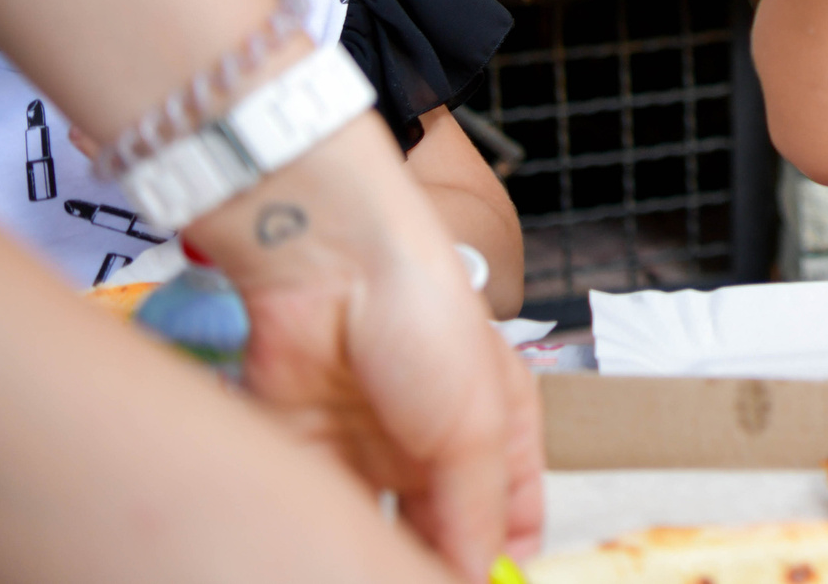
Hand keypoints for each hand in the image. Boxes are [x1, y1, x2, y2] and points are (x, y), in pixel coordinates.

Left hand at [191, 120, 545, 575]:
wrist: (332, 274)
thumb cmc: (428, 323)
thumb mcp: (477, 429)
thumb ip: (476, 514)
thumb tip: (475, 580)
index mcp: (499, 427)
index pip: (516, 513)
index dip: (508, 560)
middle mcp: (437, 443)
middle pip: (444, 530)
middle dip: (443, 565)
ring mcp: (373, 450)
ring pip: (382, 528)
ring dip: (383, 555)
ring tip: (380, 575)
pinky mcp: (311, 455)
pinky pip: (324, 513)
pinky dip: (331, 538)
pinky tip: (335, 556)